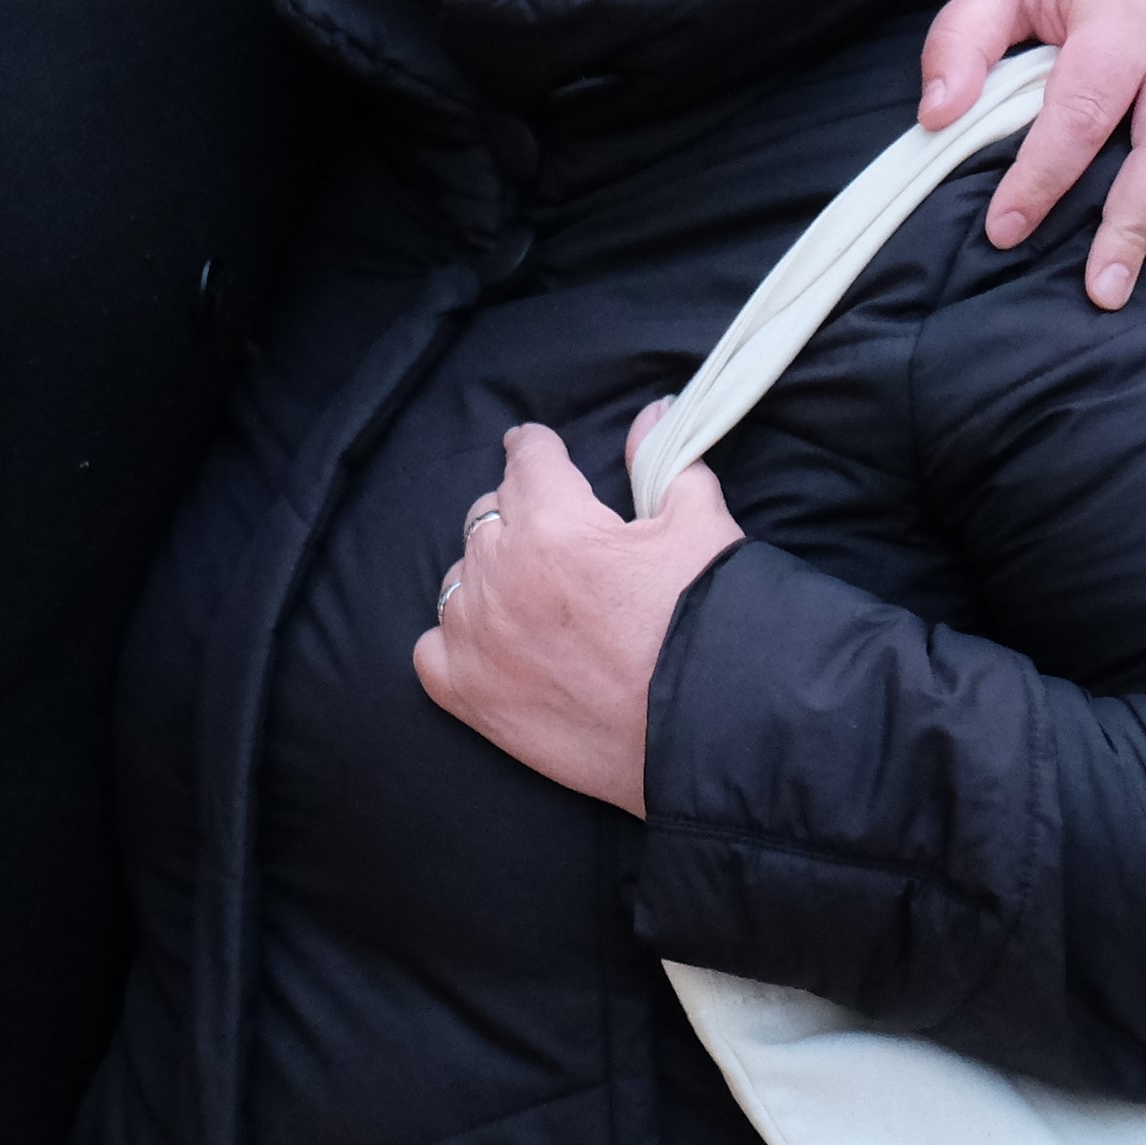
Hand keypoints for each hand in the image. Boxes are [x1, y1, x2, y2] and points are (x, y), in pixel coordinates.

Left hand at [415, 416, 738, 818]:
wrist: (714, 732)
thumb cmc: (711, 627)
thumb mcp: (700, 526)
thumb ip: (665, 462)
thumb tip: (651, 412)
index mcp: (553, 525)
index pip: (526, 457)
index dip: (537, 450)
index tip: (536, 451)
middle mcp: (502, 574)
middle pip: (489, 514)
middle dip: (521, 516)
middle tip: (559, 543)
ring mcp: (477, 636)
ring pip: (461, 577)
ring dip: (491, 577)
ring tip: (536, 599)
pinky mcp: (468, 693)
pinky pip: (431, 648)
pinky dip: (456, 641)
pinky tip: (493, 644)